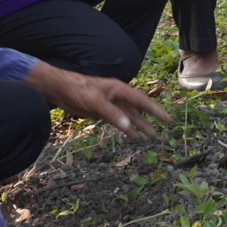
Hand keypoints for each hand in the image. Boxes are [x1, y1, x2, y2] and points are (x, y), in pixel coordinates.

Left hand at [27, 63, 171, 138]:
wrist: (60, 89)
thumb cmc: (78, 89)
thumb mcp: (96, 102)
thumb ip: (112, 114)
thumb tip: (128, 127)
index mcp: (120, 90)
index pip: (142, 101)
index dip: (156, 111)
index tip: (167, 120)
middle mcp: (118, 96)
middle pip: (138, 109)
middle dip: (151, 119)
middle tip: (164, 128)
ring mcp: (110, 104)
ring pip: (128, 116)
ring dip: (139, 126)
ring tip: (150, 137)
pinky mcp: (102, 111)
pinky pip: (118, 121)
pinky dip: (126, 128)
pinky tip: (132, 136)